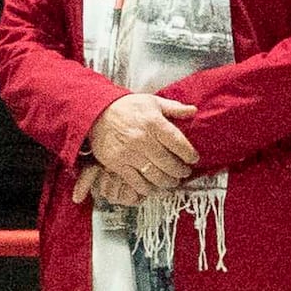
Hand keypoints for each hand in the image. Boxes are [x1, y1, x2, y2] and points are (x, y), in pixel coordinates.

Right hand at [87, 90, 201, 193]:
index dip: (190, 155)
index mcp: (154, 123)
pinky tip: (155, 187)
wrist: (96, 113)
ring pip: (156, 176)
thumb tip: (193, 110)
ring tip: (172, 181)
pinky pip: (137, 182)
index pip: (179, 144)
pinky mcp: (118, 164)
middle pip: (169, 163)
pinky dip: (149, 189)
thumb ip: (174, 108)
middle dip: (181, 171)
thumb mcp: (152, 101)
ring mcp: (130, 154)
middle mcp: (143, 139)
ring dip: (168, 182)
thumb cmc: (126, 107)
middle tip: (184, 172)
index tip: (193, 159)